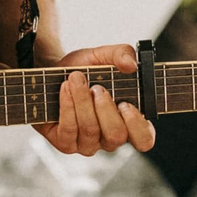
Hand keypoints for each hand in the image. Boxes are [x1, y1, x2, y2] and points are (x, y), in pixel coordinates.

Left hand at [36, 43, 155, 155]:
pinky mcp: (66, 143)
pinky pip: (69, 130)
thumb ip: (122, 53)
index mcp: (127, 120)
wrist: (52, 72)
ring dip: (82, 101)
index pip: (144, 139)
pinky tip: (65, 89)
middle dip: (105, 109)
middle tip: (96, 87)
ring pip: (90, 130)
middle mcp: (109, 136)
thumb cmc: (83, 69)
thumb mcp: (103, 55)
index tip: (126, 104)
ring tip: (75, 79)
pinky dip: (67, 106)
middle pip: (116, 136)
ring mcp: (88, 143)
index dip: (138, 126)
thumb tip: (131, 65)